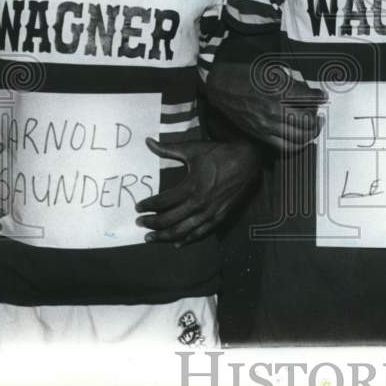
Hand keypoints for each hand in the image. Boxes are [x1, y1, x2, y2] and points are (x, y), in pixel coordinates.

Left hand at [136, 137, 259, 245]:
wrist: (248, 162)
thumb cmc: (219, 154)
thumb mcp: (193, 149)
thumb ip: (168, 148)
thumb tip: (147, 141)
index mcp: (191, 186)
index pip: (162, 202)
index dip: (147, 206)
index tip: (138, 208)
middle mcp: (199, 203)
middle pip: (169, 220)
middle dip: (151, 223)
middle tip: (139, 223)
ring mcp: (209, 213)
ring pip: (182, 231)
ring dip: (164, 236)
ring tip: (150, 238)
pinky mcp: (219, 217)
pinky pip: (200, 233)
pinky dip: (187, 240)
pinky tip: (176, 244)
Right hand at [206, 62, 325, 151]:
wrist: (222, 87)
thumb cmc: (245, 76)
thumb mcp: (273, 73)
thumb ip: (293, 85)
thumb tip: (309, 93)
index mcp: (279, 93)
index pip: (309, 99)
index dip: (319, 98)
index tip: (322, 97)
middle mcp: (274, 111)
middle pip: (307, 122)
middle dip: (316, 118)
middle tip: (318, 114)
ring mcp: (267, 126)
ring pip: (299, 138)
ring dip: (310, 133)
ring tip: (312, 127)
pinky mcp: (261, 135)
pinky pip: (284, 147)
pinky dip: (297, 144)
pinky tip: (300, 138)